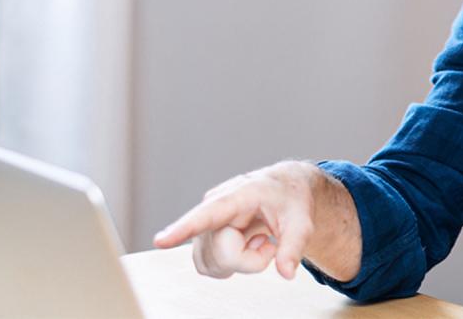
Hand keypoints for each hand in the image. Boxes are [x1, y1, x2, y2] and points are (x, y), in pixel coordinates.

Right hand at [153, 161, 354, 280]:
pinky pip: (209, 266)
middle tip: (268, 241)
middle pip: (220, 254)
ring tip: (257, 238)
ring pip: (211, 264)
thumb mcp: (302, 221)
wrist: (284, 189)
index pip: (208, 214)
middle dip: (249, 260)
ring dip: (241, 262)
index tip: (160, 241)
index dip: (183, 229)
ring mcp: (207, 224)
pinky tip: (244, 246)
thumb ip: (294, 247)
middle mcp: (214, 207)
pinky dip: (231, 265)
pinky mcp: (204, 237)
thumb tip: (286, 272)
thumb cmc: (290, 200)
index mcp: (239, 195)